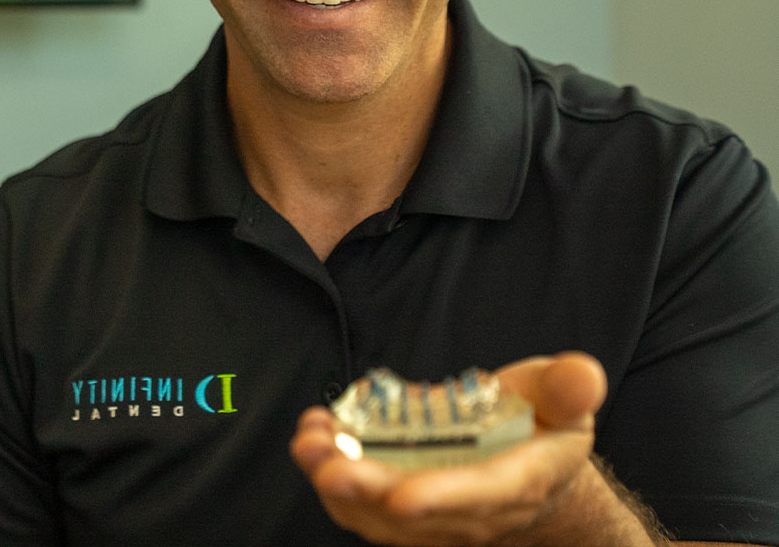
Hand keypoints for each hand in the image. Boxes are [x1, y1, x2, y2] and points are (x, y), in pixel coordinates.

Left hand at [290, 352, 609, 546]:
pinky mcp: (407, 507)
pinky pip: (366, 503)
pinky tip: (314, 434)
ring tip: (307, 440)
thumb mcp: (564, 400)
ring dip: (337, 480)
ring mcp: (436, 515)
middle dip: (366, 488)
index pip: (481, 496)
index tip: (402, 495)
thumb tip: (583, 375)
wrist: (535, 471)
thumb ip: (568, 388)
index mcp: (520, 481)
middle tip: (324, 459)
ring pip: (379, 514)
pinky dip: (335, 472)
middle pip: (415, 513)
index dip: (442, 498)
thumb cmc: (544, 425)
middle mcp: (473, 511)